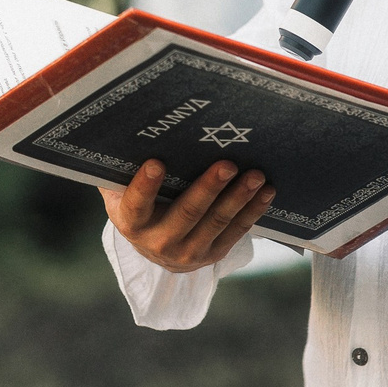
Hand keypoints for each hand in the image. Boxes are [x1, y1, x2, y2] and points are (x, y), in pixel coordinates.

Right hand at [98, 158, 274, 273]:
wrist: (152, 247)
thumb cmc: (138, 204)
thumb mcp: (122, 190)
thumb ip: (122, 168)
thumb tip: (126, 131)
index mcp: (132, 223)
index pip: (136, 205)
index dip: (145, 186)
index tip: (156, 163)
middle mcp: (158, 242)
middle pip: (187, 213)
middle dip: (209, 188)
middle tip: (227, 165)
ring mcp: (187, 253)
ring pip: (216, 222)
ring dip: (238, 198)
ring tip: (255, 176)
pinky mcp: (211, 255)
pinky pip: (235, 232)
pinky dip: (252, 211)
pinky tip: (265, 192)